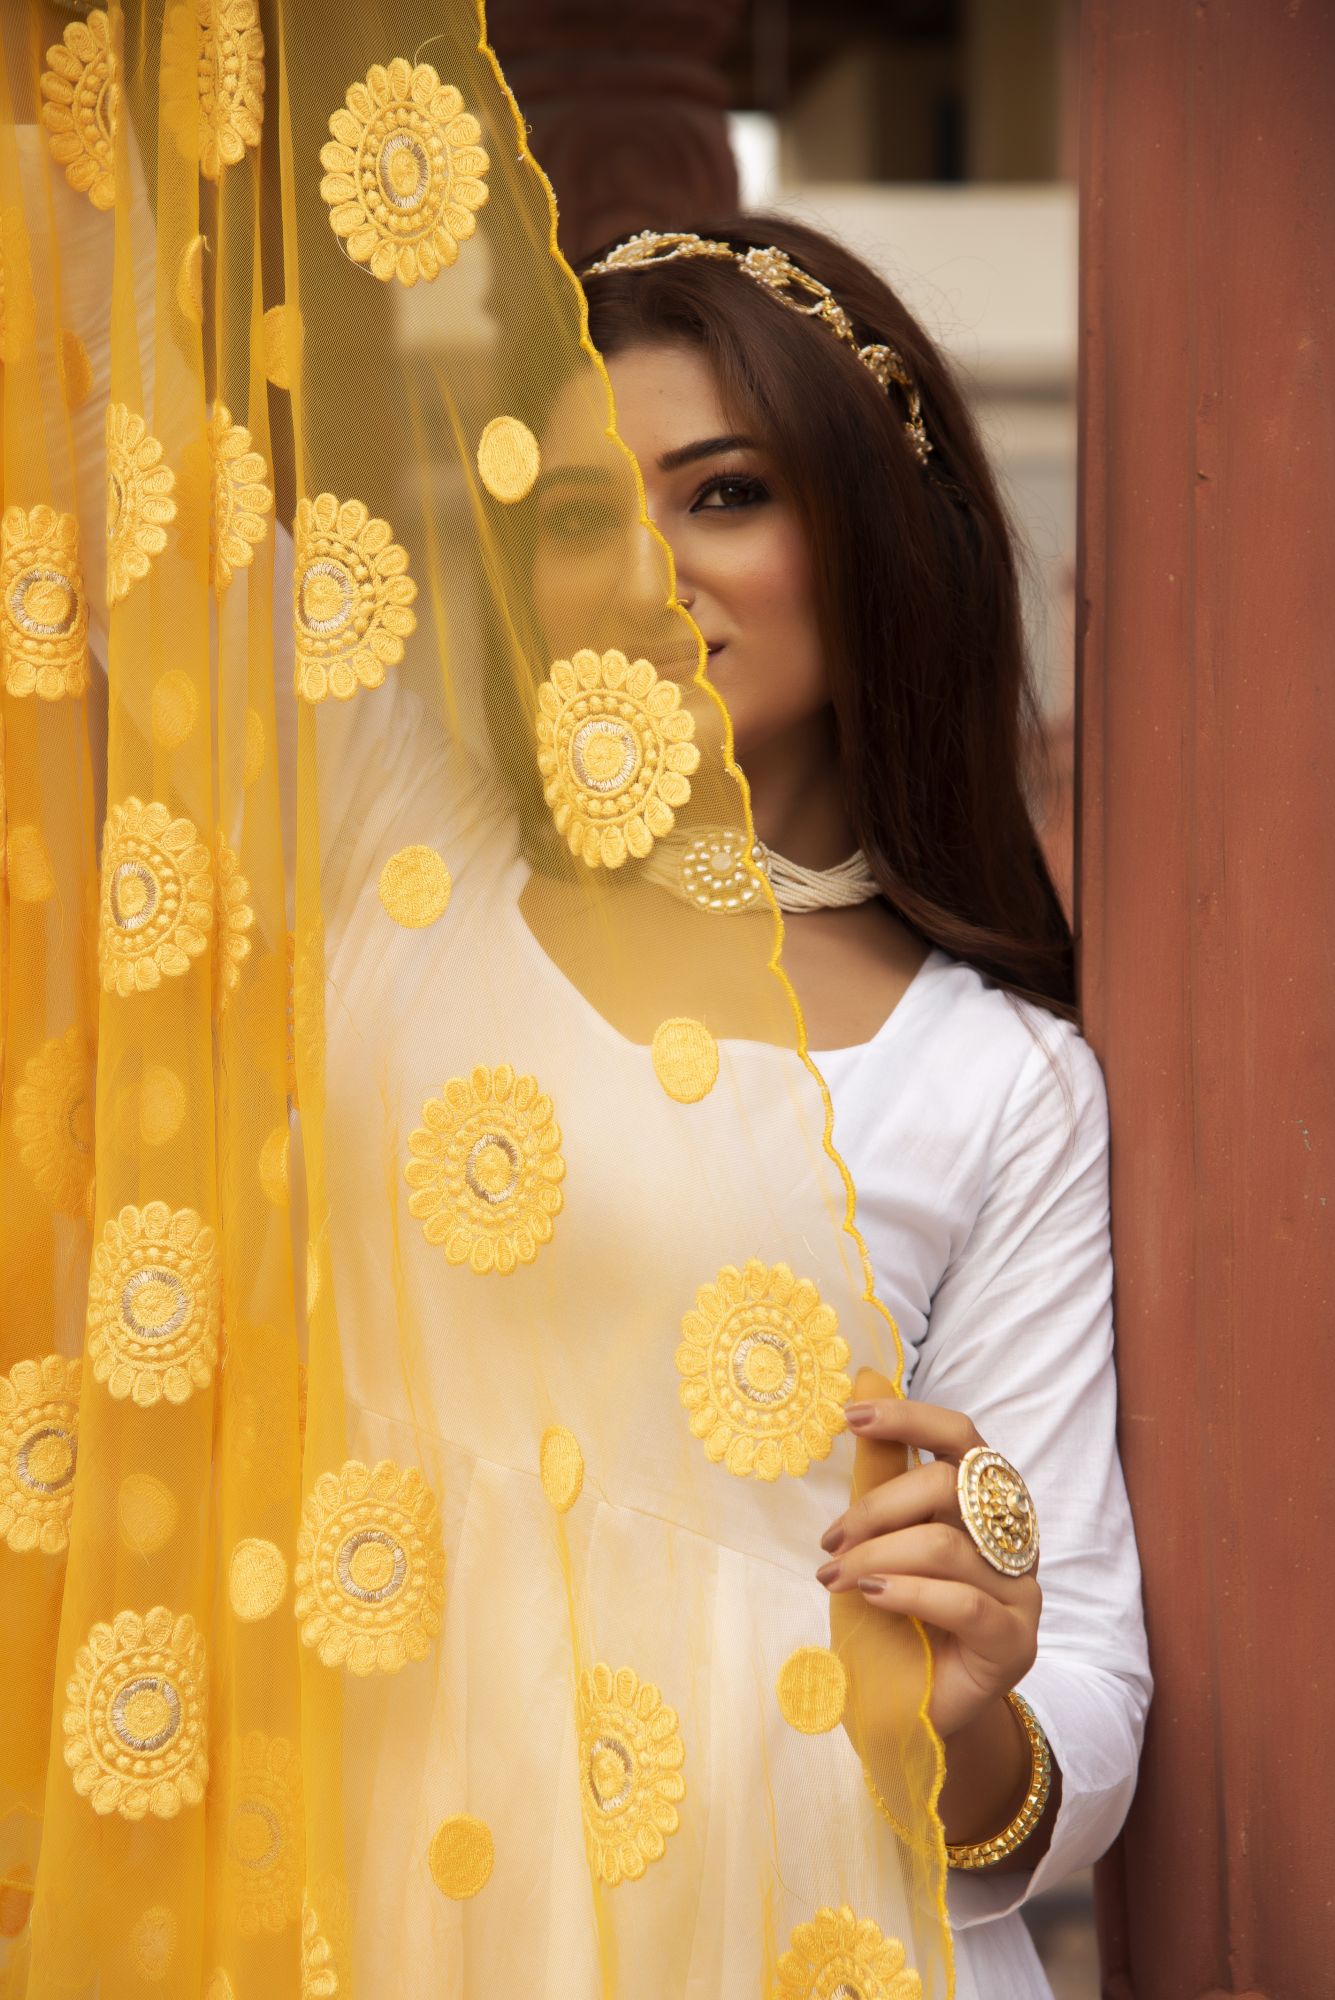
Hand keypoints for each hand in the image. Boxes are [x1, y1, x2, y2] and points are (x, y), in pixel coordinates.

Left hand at [817, 1396, 1040, 1739]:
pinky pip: (963, 1602)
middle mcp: (1010, 1537)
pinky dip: (906, 1592)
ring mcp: (1019, 1591)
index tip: (851, 1418)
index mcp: (982, 1502)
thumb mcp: (876, 1537)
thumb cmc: (890, 1618)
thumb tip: (864, 1379)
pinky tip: (870, 1597)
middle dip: (876, 1507)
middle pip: (950, 1486)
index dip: (910, 1418)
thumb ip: (880, 1469)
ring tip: (834, 1578)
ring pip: (947, 1546)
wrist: (902, 1711)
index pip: (962, 1436)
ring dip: (876, 1556)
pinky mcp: (1016, 1642)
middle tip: (829, 1541)